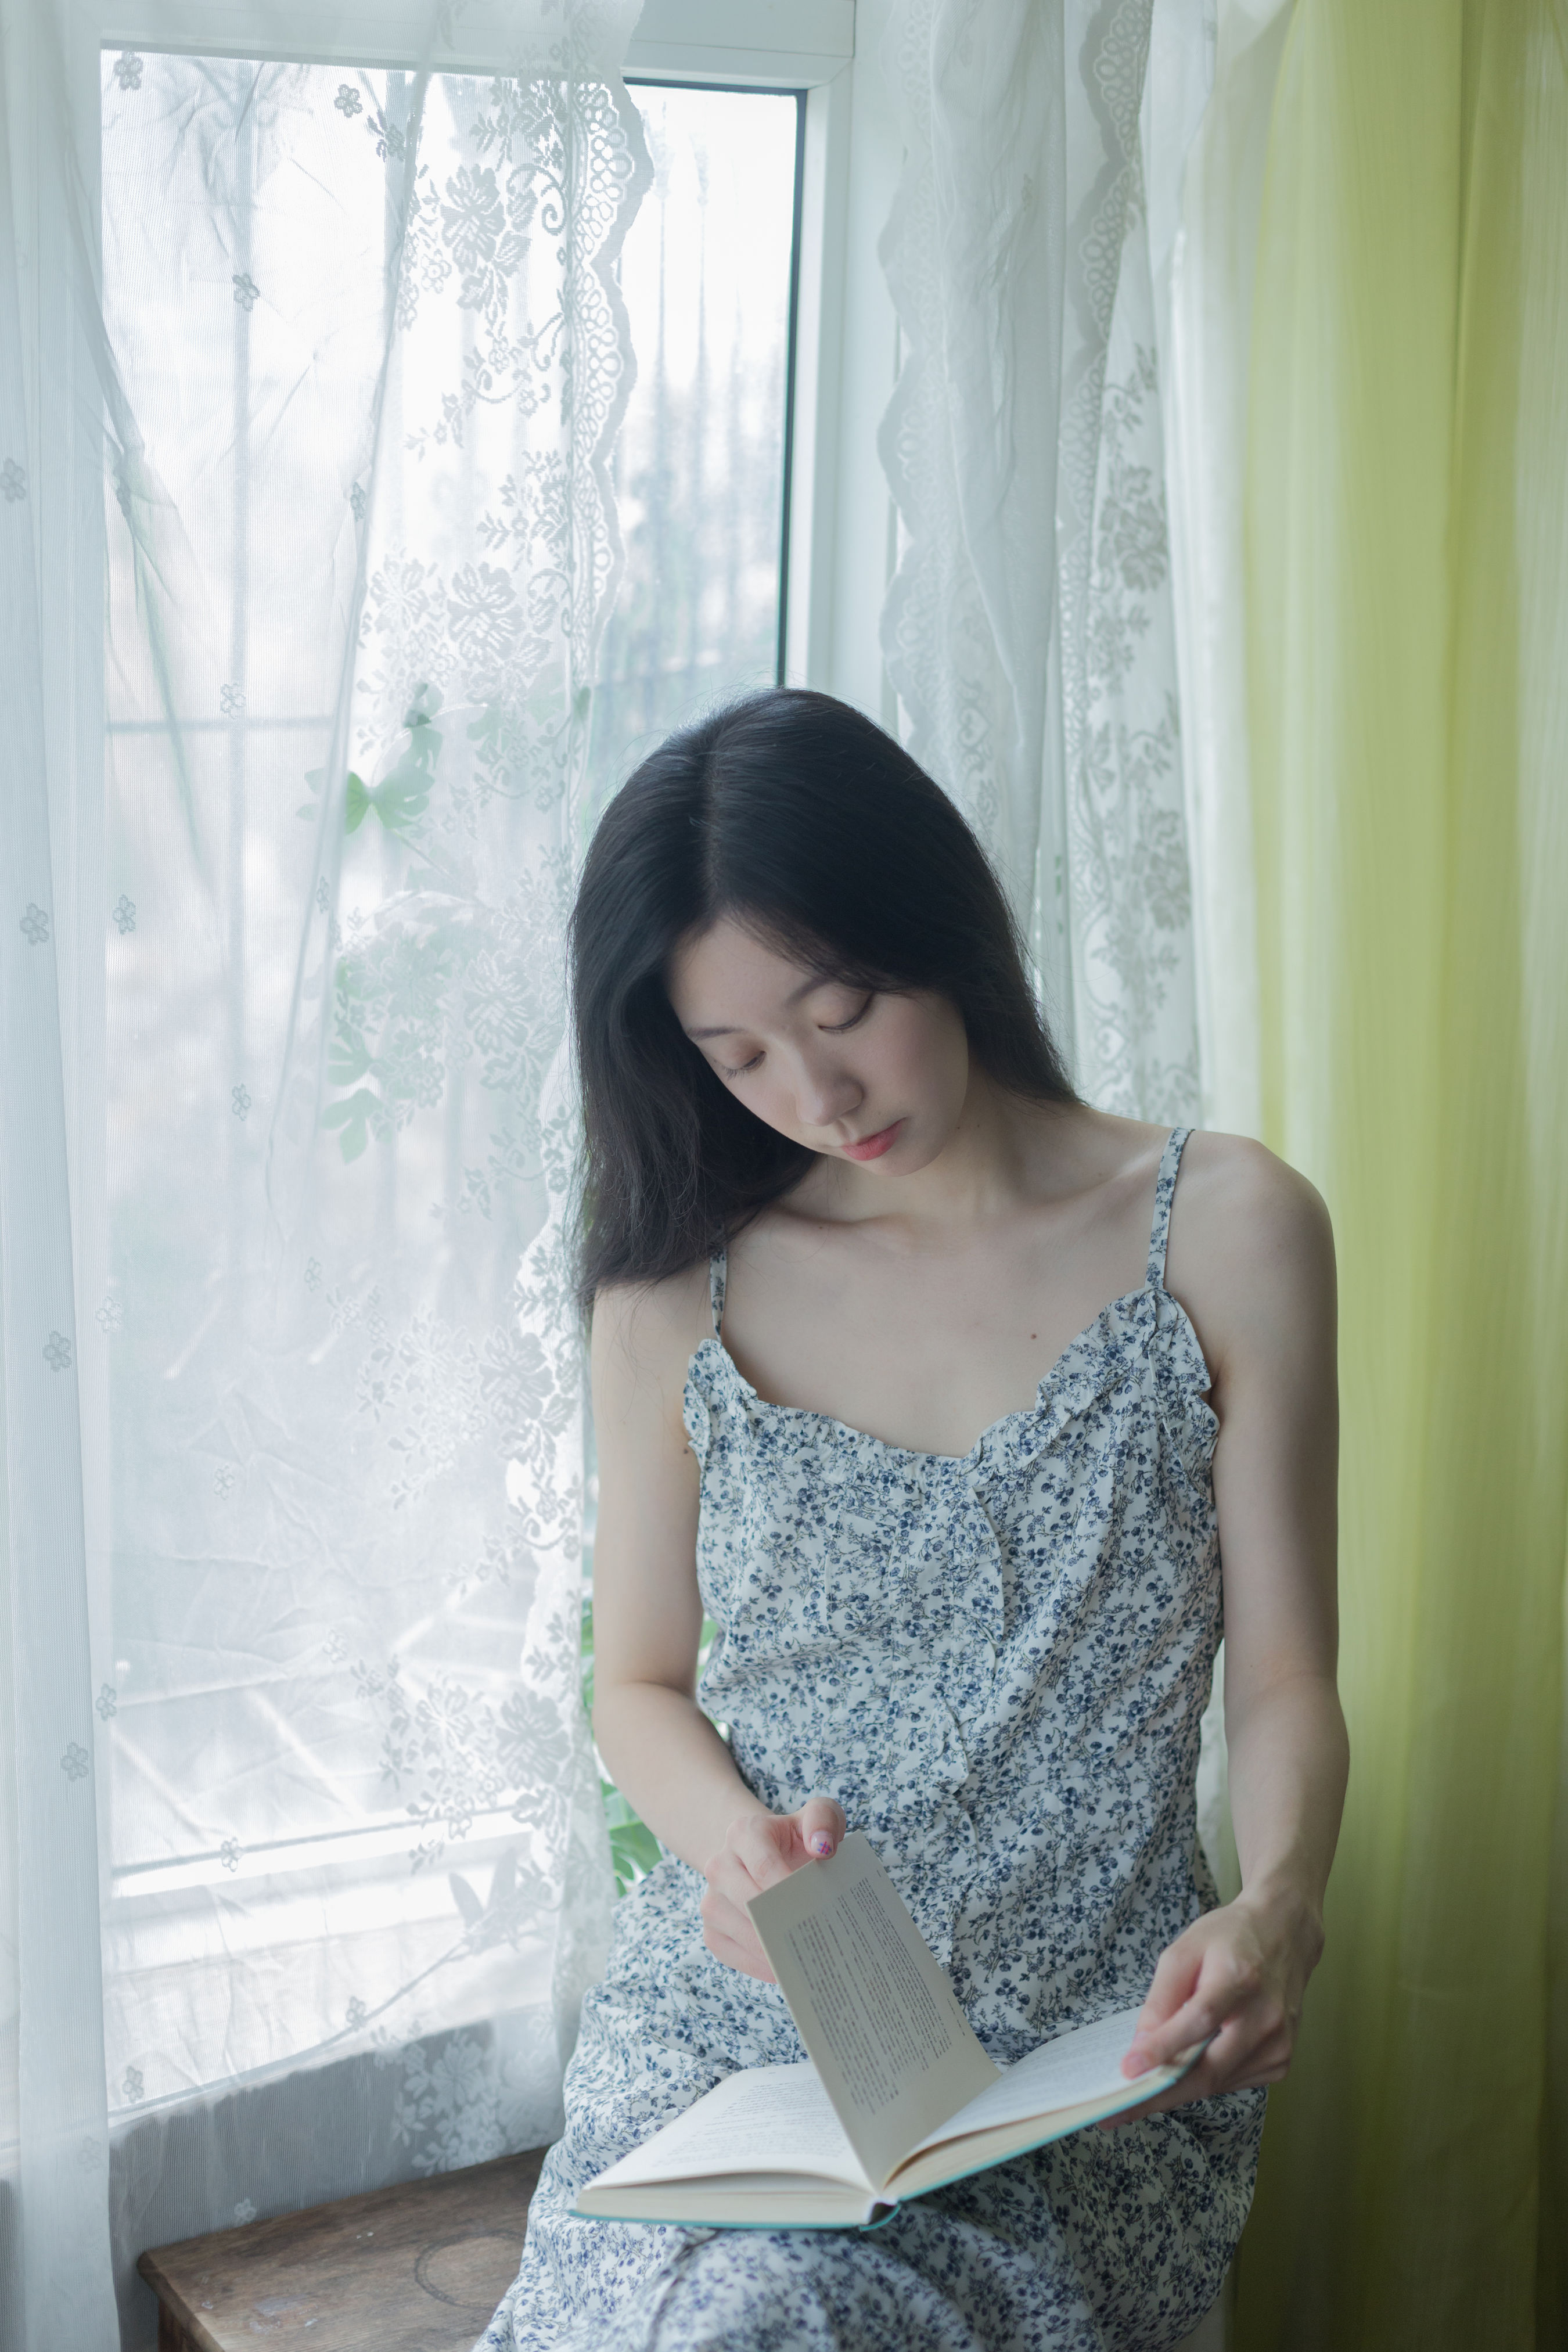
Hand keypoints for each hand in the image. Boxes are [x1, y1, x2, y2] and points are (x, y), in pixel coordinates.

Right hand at [700, 1797, 846, 1979]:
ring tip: (807, 1960)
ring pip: (738, 1932)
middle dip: (783, 1924)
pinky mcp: (711, 1928)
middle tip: (817, 1942)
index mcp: (744, 1832)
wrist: (770, 1854)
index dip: (789, 1890)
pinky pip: (730, 1954)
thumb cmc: (799, 1839)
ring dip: (772, 1950)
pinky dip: (758, 1966)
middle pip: (749, 1903)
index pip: (764, 1866)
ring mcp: (712, 1899)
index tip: (816, 1909)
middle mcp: (720, 1864)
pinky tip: (785, 1969)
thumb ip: (824, 1820)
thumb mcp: (819, 1816)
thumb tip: (821, 1847)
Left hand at [1099, 1884, 1323, 2127]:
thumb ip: (1162, 1997)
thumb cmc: (1229, 1938)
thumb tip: (1141, 2046)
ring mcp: (1278, 2043)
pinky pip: (1232, 2082)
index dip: (1162, 2048)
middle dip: (1160, 2094)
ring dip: (1177, 2092)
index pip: (1199, 2021)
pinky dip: (1204, 2081)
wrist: (1284, 1934)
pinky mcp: (1281, 2060)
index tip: (1128, 2070)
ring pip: (1217, 2083)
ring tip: (1141, 2093)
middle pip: (1208, 2069)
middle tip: (1118, 2111)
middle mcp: (1266, 2016)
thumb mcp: (1185, 1950)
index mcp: (1240, 1979)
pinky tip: (1186, 2069)